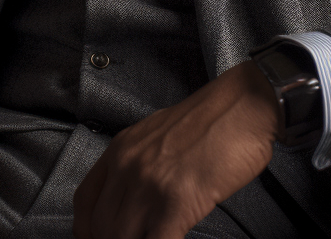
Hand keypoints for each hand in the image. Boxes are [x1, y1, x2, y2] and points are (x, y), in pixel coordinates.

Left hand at [72, 61, 277, 238]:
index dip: (86, 230)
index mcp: (122, 148)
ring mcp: (150, 184)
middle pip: (101, 227)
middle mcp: (128, 165)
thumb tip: (135, 199)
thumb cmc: (213, 120)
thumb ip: (141, 164)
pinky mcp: (176, 202)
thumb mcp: (160, 135)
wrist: (245, 105)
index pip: (84, 201)